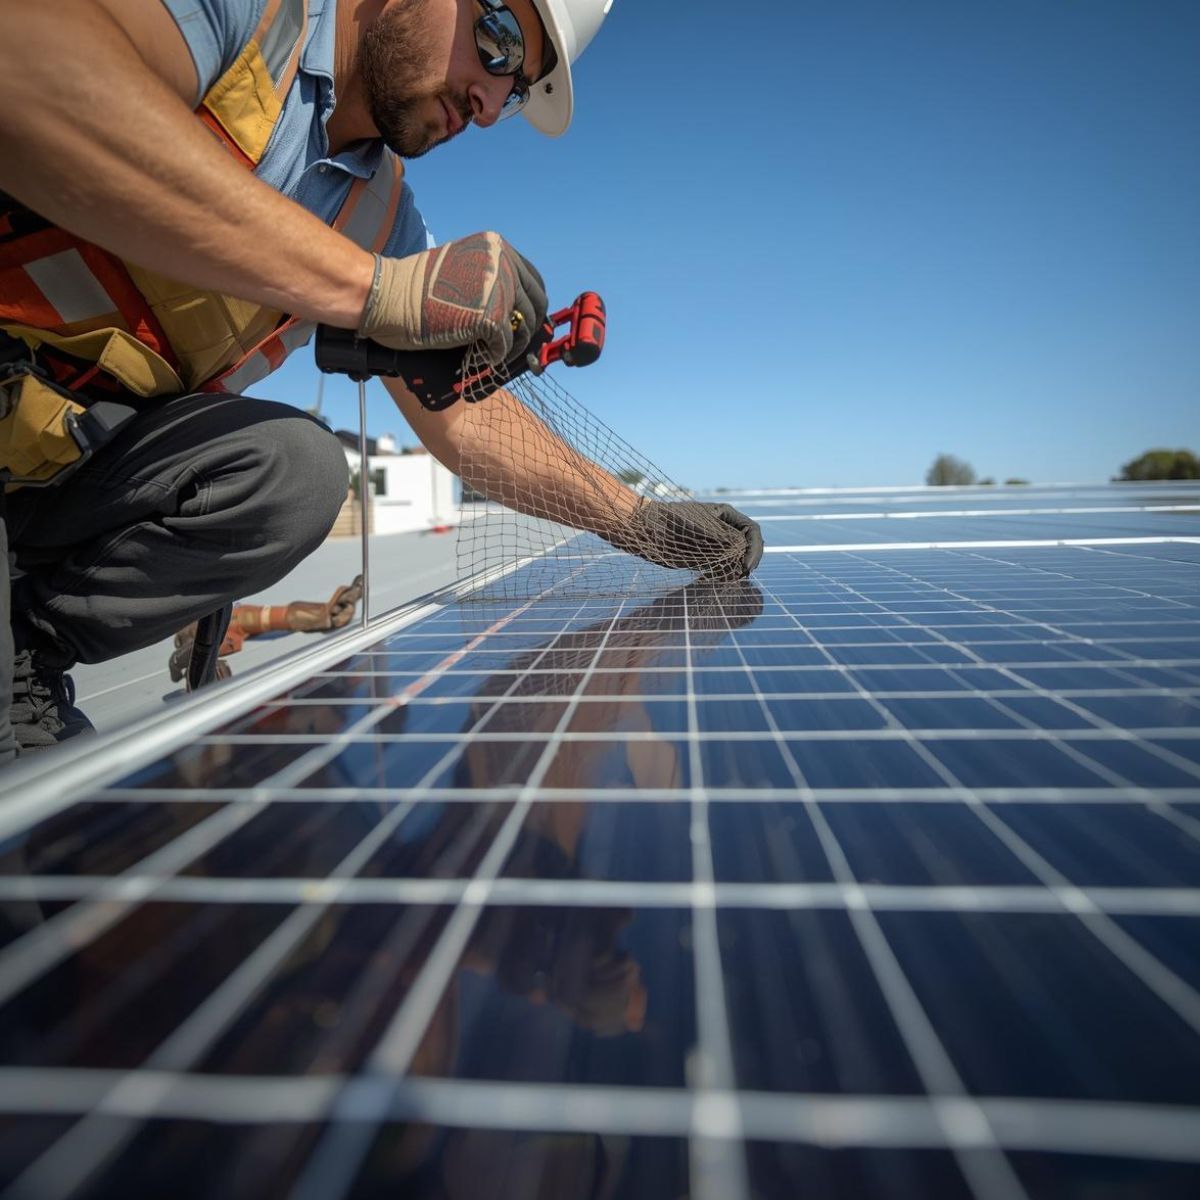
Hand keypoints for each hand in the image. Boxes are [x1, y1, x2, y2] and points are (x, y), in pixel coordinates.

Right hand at [357, 232, 546, 364]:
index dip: (533, 303)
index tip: (527, 320)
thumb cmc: (416, 287)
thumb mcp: (461, 266)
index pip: (532, 278)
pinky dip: (497, 356)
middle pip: (535, 303)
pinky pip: (505, 345)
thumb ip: (489, 278)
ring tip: (497, 353)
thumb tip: (512, 306)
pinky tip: (485, 357)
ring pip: (524, 326)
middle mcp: (502, 263)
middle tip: (518, 342)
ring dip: (513, 345)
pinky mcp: (491, 318)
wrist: (389, 296)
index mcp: (496, 247)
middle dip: (529, 326)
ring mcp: (499, 290)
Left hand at [610, 500, 763, 578]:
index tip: (746, 566)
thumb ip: (724, 537)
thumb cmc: (672, 522)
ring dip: (736, 569)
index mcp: (726, 515)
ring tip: (729, 579)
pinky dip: (722, 574)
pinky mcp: (702, 556)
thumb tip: (742, 549)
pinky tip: (715, 579)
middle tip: (741, 575)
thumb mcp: (703, 527)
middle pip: (747, 545)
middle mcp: (723, 528)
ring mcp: (713, 542)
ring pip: (735, 558)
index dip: (754, 549)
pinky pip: (720, 566)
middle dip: (747, 560)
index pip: (751, 530)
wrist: (646, 530)